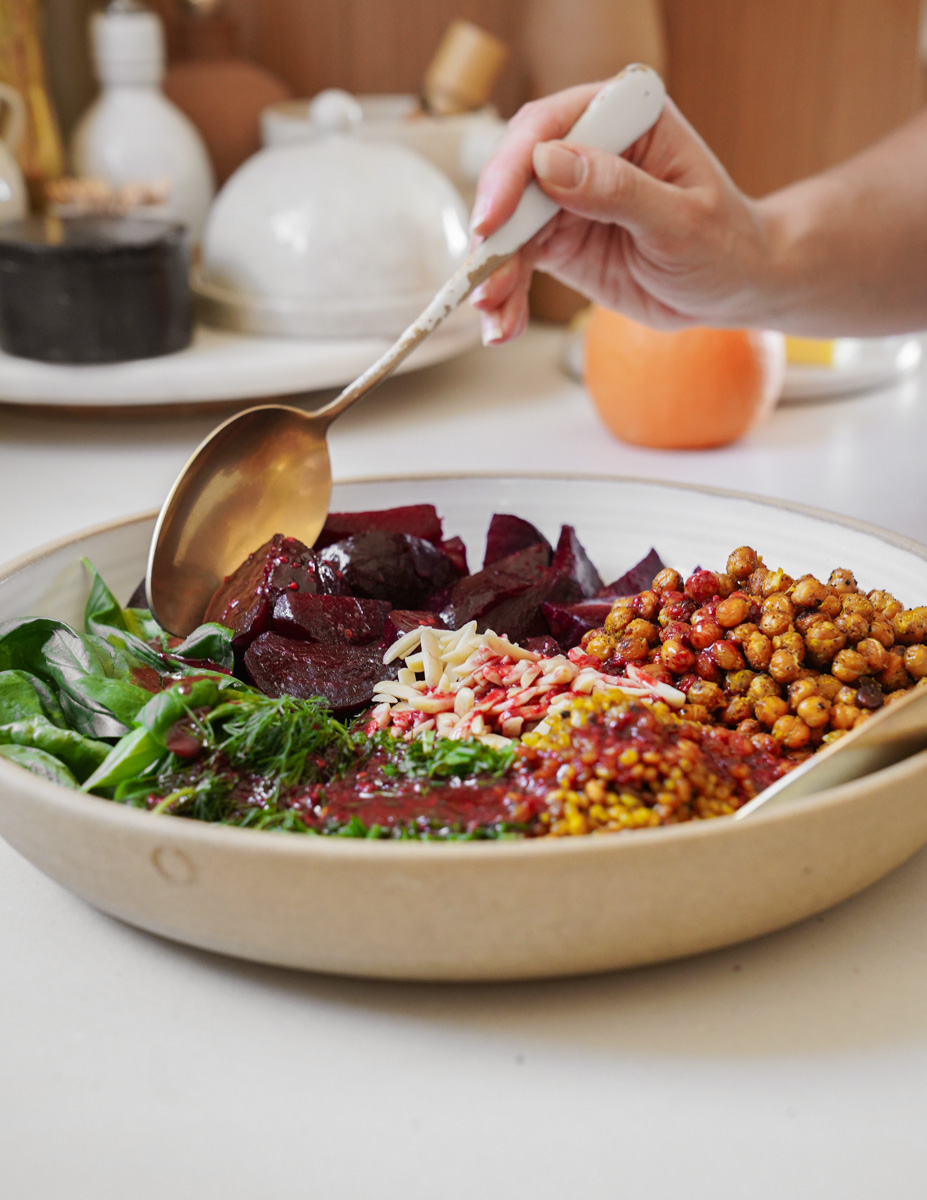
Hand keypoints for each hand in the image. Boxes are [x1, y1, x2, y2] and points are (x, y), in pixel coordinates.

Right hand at [469, 82, 772, 343]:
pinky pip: (518, 264)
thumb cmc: (724, 244)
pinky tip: (503, 325)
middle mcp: (588, 149)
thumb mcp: (680, 220)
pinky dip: (507, 296)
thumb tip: (550, 163)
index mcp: (625, 119)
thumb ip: (619, 191)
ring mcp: (567, 196)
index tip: (492, 219)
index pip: (550, 127)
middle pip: (516, 179)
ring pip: (510, 228)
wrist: (731, 287)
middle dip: (494, 235)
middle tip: (482, 283)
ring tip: (493, 319)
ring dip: (494, 276)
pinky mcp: (558, 239)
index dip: (512, 169)